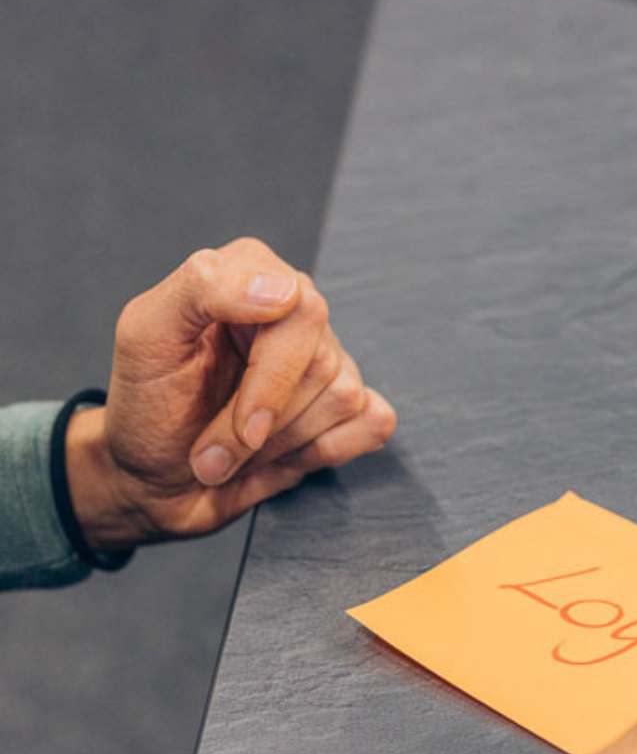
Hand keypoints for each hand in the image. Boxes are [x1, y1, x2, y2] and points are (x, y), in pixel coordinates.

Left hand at [65, 236, 396, 549]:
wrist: (153, 478)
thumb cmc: (147, 407)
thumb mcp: (145, 336)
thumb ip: (202, 288)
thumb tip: (284, 289)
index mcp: (251, 274)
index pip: (300, 310)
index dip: (271, 380)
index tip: (241, 427)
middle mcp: (296, 311)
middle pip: (323, 363)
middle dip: (265, 423)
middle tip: (215, 450)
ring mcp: (327, 359)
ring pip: (345, 399)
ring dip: (283, 444)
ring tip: (240, 450)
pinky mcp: (346, 407)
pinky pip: (374, 423)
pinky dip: (327, 450)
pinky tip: (284, 454)